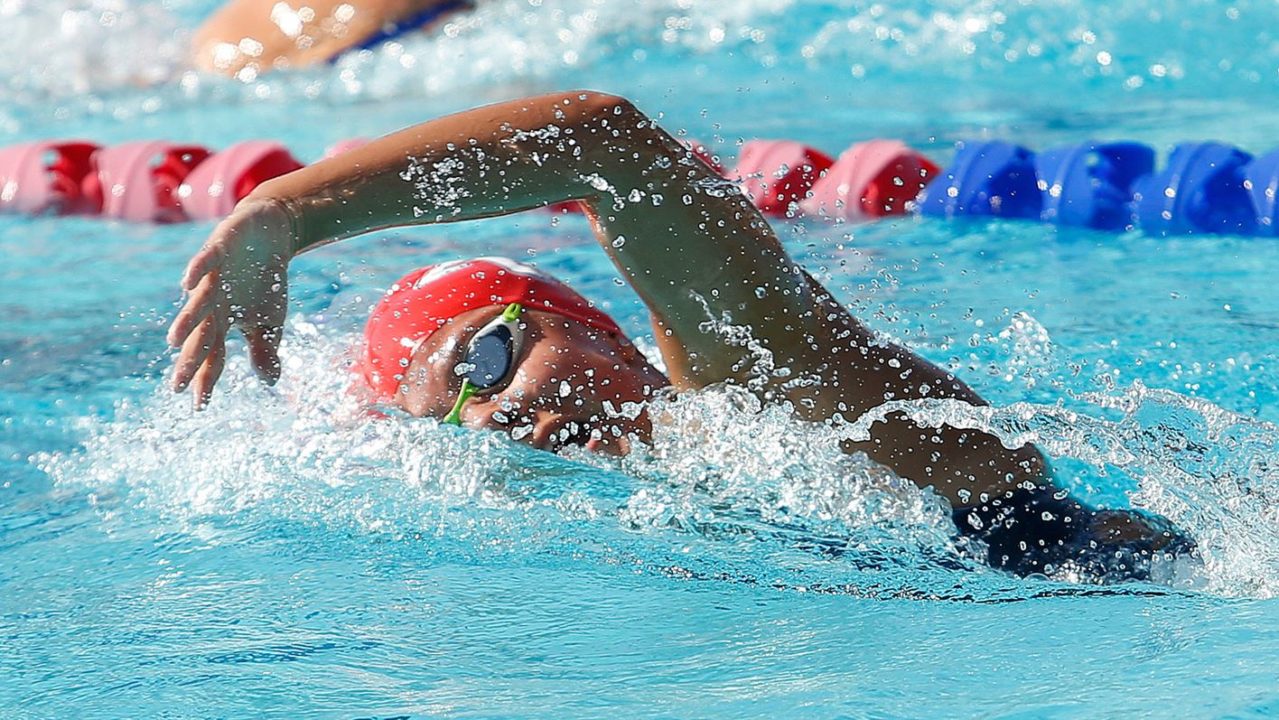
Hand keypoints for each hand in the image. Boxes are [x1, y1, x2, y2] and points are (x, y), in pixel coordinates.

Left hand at [167, 198, 294, 407]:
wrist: (269, 233)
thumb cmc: (264, 280)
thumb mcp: (270, 321)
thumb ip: (263, 350)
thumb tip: (268, 384)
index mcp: (224, 321)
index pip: (214, 355)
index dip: (207, 378)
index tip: (199, 406)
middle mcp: (212, 302)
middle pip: (200, 334)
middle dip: (190, 359)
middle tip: (177, 384)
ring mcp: (213, 276)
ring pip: (198, 302)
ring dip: (186, 321)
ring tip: (174, 342)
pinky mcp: (218, 248)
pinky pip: (206, 261)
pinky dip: (197, 271)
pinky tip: (187, 284)